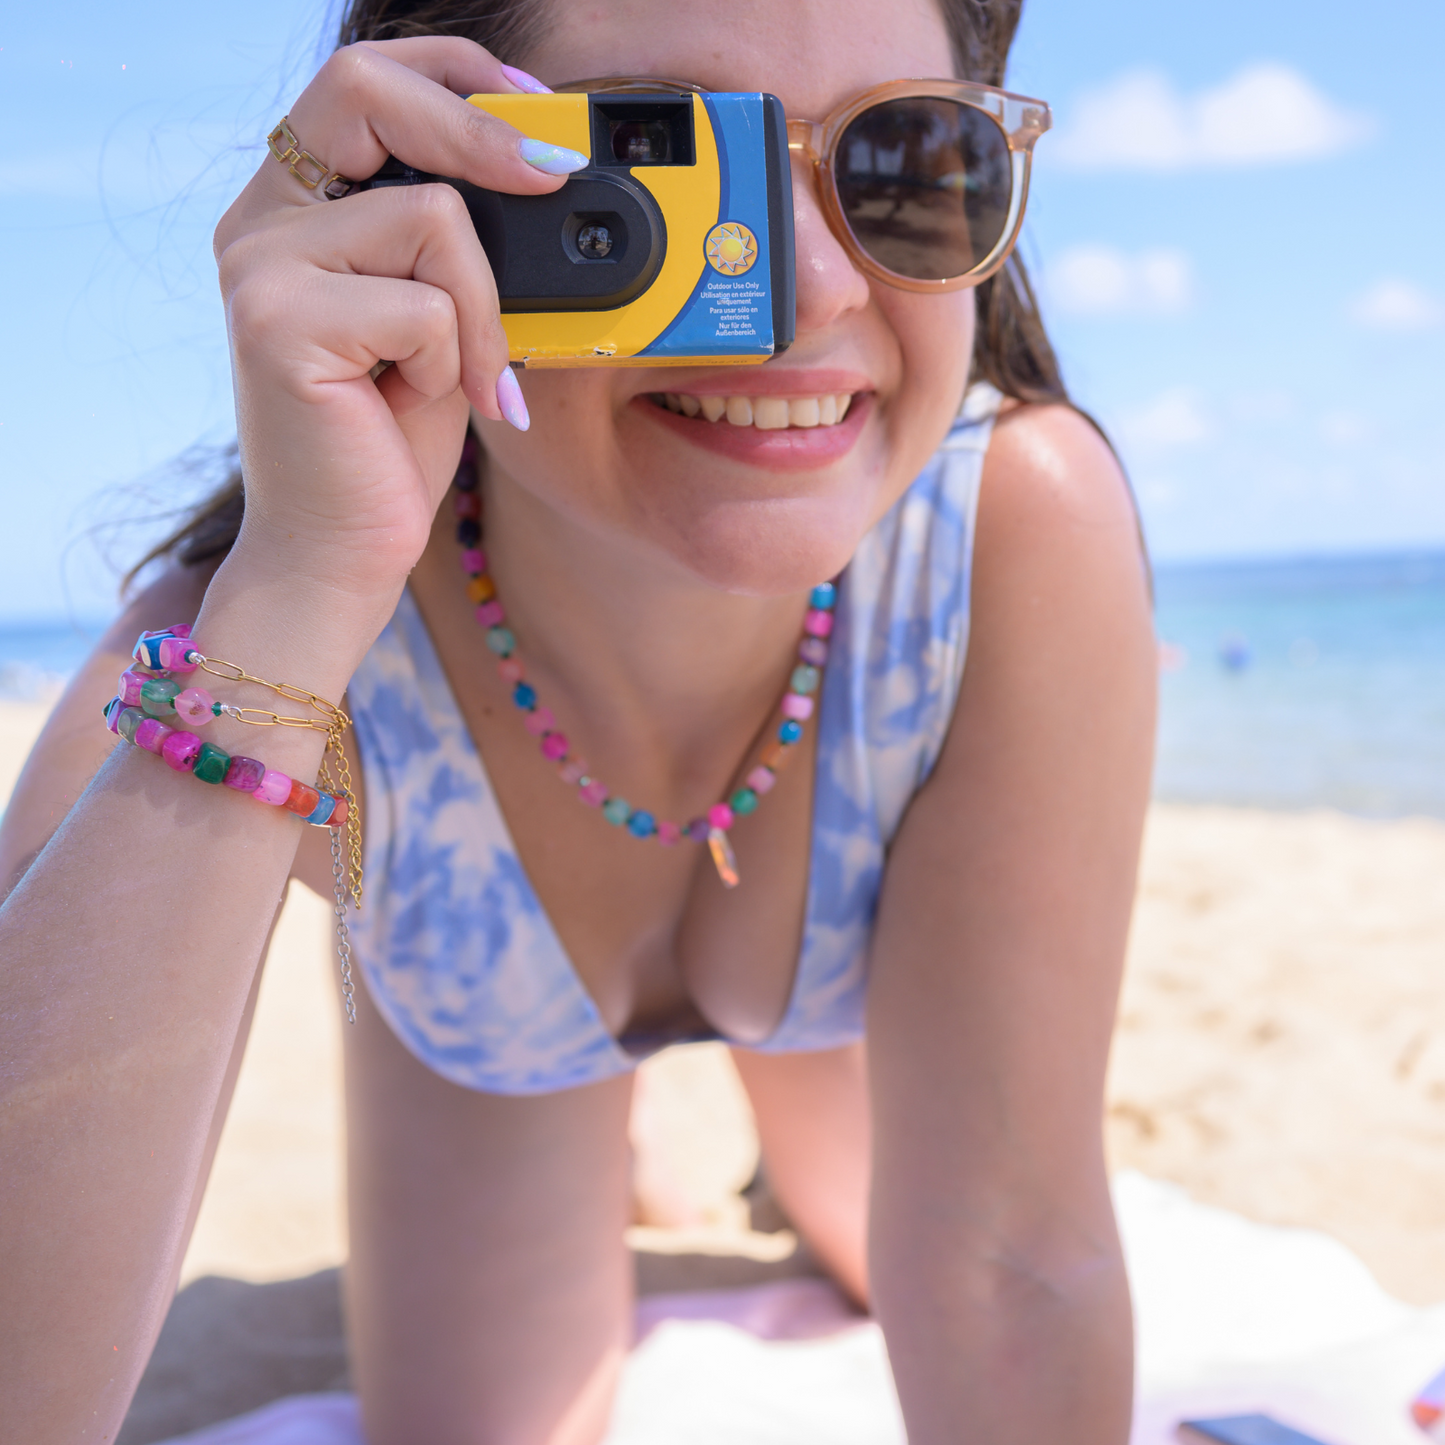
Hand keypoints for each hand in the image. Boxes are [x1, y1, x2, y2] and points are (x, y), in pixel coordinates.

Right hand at [213, 39, 578, 601]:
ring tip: (459, 378)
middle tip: (551, 177)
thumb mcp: (440, 323)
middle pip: (371, 89)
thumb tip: (543, 175)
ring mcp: (259, 265)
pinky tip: (417, 404)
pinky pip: (424, 304)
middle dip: (481, 131)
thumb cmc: (390, 442)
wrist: (341, 550)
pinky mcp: (275, 320)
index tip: (538, 110)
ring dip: (481, 311)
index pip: (365, 79)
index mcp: (297, 206)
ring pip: (433, 218)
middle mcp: (262, 219)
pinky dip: (453, 361)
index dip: (455, 73)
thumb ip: (458, 249)